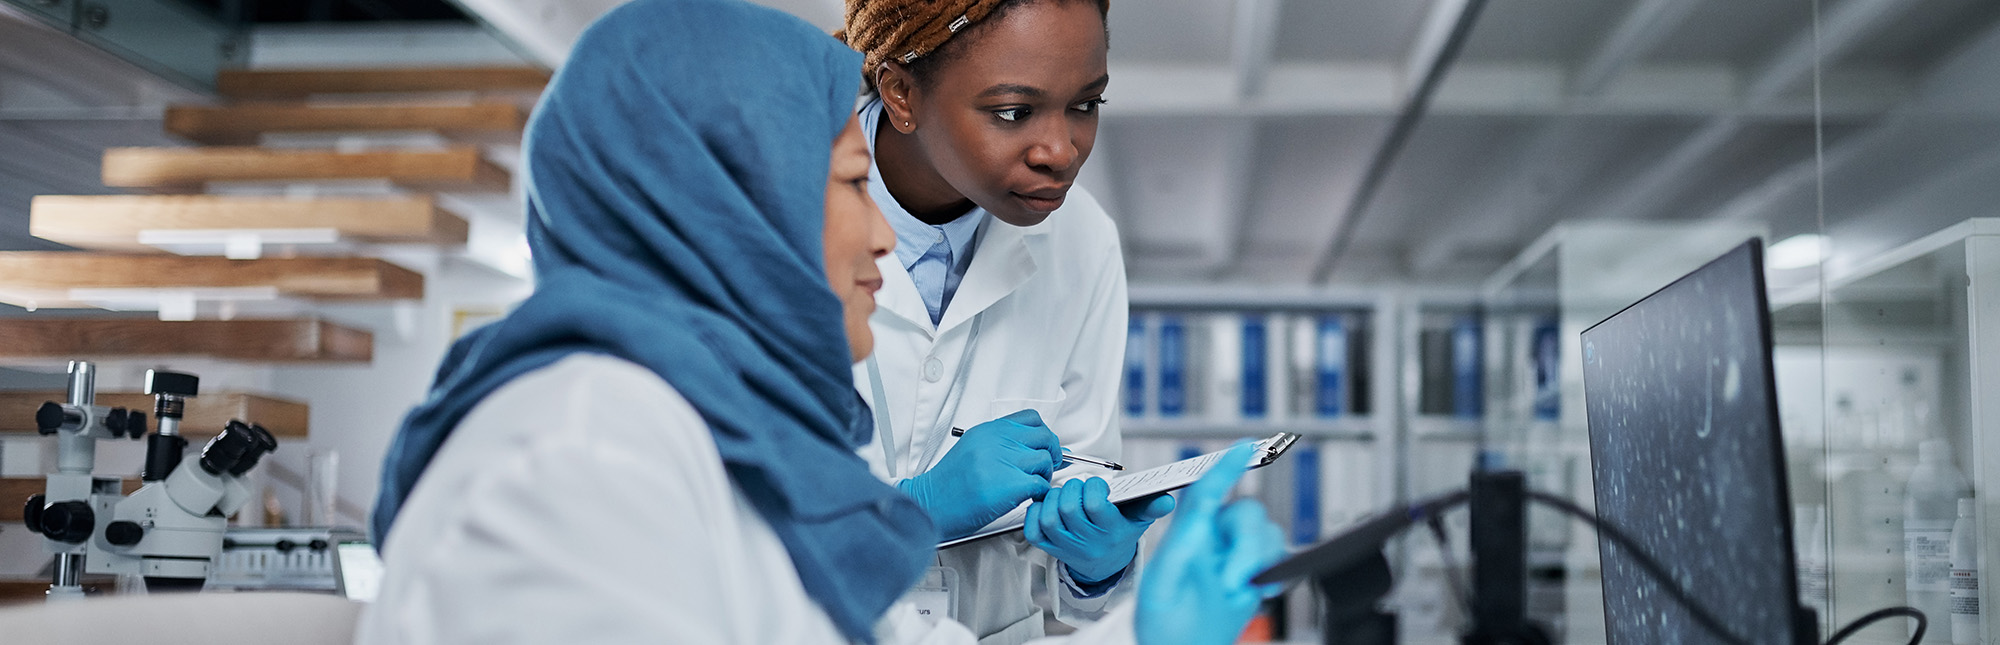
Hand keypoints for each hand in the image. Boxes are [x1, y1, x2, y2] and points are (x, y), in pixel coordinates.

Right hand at [897, 410, 1062, 538]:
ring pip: (1045, 461)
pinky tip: (1029, 498)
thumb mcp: (972, 451)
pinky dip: (1040, 494)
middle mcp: (997, 441)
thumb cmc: (948, 485)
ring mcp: (1004, 461)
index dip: (1042, 434)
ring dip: (1044, 476)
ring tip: (1032, 486)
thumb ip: (1002, 445)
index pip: (1031, 419)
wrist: (930, 506)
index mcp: (988, 431)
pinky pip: (1041, 485)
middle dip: (1051, 453)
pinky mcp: (1010, 485)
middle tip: (1046, 467)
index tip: (1041, 447)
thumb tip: (1033, 448)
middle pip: (1044, 437)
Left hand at [1024, 476, 1174, 584]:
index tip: (1098, 484)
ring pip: (1049, 519)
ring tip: (1063, 494)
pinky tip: (1047, 505)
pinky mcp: (1049, 548)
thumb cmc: (1121, 532)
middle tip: (1078, 486)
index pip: (1095, 505)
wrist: (1105, 564)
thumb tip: (1168, 500)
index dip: (1093, 486)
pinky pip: (1034, 530)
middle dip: (1071, 488)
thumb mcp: (1140, 519)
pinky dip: (1035, 513)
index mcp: (1111, 532)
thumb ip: (1152, 507)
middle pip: (1069, 509)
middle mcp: (1087, 542)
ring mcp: (1066, 547)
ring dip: (1052, 499)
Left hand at [1136, 443, 1285, 644]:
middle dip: (1247, 546)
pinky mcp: (1254, 575)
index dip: (1226, 467)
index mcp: (1185, 537)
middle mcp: (1212, 541)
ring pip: (1266, 532)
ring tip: (1236, 590)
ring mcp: (1234, 558)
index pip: (1206, 491)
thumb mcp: (1163, 584)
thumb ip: (1180, 546)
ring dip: (1257, 562)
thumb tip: (1199, 511)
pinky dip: (1276, 570)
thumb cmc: (1164, 626)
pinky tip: (1259, 589)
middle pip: (1245, 512)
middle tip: (1232, 580)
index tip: (1244, 447)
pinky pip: (1279, 555)